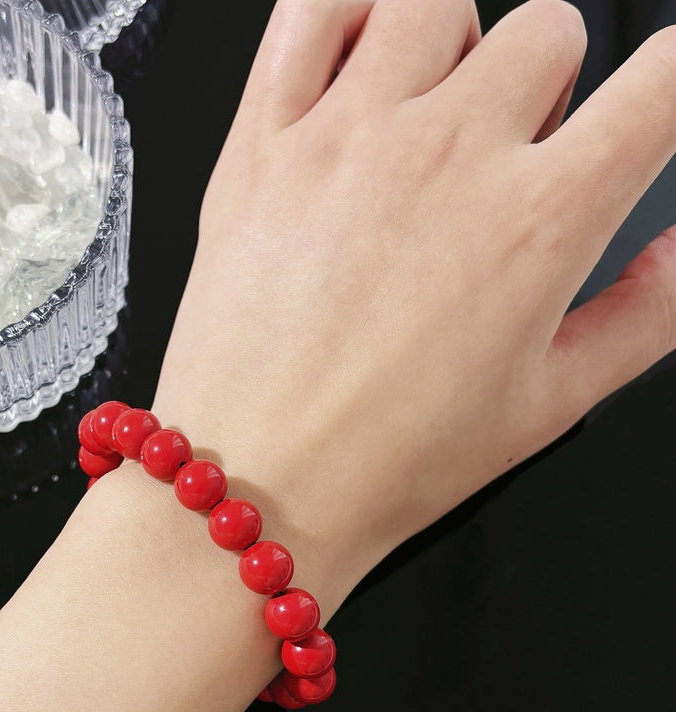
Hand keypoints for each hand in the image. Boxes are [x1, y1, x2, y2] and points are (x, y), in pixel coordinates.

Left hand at [153, 0, 675, 614]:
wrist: (254, 487)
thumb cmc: (385, 462)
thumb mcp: (546, 407)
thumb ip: (642, 317)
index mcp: (535, 219)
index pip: (662, 80)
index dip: (672, 83)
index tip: (649, 108)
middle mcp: (445, 155)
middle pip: (549, 30)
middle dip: (547, 88)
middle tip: (505, 161)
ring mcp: (344, 141)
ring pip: (435, 2)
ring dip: (451, 48)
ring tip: (425, 119)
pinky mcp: (260, 149)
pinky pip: (306, 14)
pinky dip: (343, 15)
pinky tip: (355, 64)